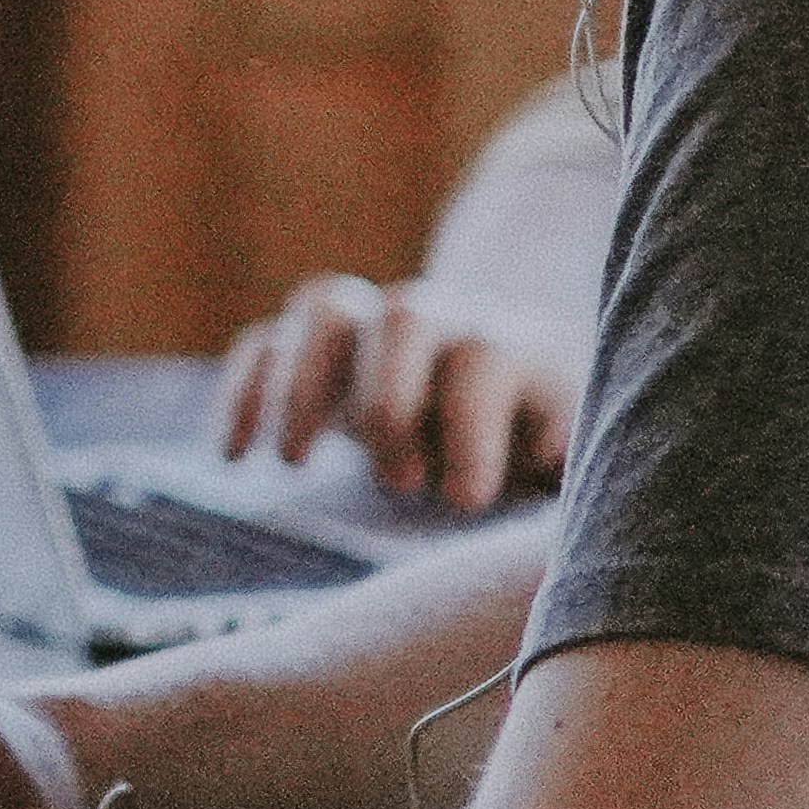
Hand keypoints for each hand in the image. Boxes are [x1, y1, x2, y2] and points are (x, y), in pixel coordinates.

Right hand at [208, 269, 581, 513]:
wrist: (514, 367)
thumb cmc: (548, 436)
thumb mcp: (576, 456)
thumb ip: (573, 469)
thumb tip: (558, 471)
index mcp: (512, 349)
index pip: (485, 362)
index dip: (471, 426)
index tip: (465, 501)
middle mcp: (441, 321)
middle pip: (405, 317)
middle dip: (390, 402)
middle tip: (401, 483)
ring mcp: (372, 325)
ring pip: (325, 306)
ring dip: (301, 384)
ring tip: (293, 464)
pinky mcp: (319, 349)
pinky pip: (265, 342)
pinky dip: (242, 392)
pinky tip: (231, 455)